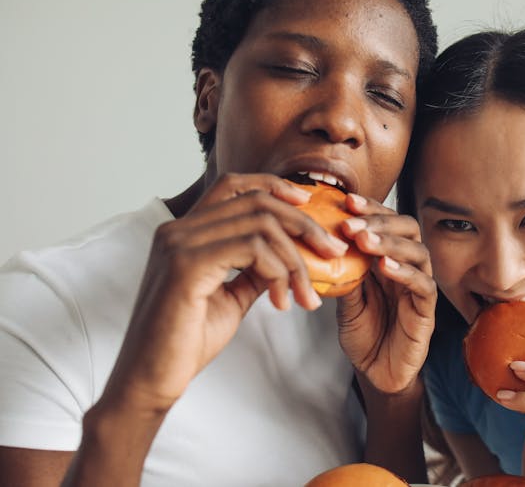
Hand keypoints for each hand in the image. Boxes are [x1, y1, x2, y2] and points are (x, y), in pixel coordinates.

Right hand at [101, 173, 347, 411]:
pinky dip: (278, 273)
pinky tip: (282, 302)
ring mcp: (179, 244)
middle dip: (303, 225)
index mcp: (185, 232)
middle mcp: (178, 229)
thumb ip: (255, 270)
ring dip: (295, 260)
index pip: (233, 185)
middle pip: (256, 201)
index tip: (308, 202)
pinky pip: (252, 250)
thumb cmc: (186, 342)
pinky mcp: (185, 266)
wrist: (150, 380)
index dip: (274, 186)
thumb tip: (288, 255)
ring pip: (260, 225)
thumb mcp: (231, 297)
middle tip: (332, 252)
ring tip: (306, 295)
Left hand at [336, 193, 435, 394]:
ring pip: (417, 252)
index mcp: (387, 258)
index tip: (346, 201)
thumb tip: (327, 243)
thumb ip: (344, 273)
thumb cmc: (364, 333)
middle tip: (351, 223)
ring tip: (364, 241)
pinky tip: (385, 267)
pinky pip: (423, 285)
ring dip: (390, 243)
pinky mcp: (427, 311)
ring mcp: (419, 287)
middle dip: (379, 222)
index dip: (370, 210)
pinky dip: (405, 273)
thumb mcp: (345, 299)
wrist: (376, 372)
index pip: (386, 223)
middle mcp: (407, 267)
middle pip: (406, 229)